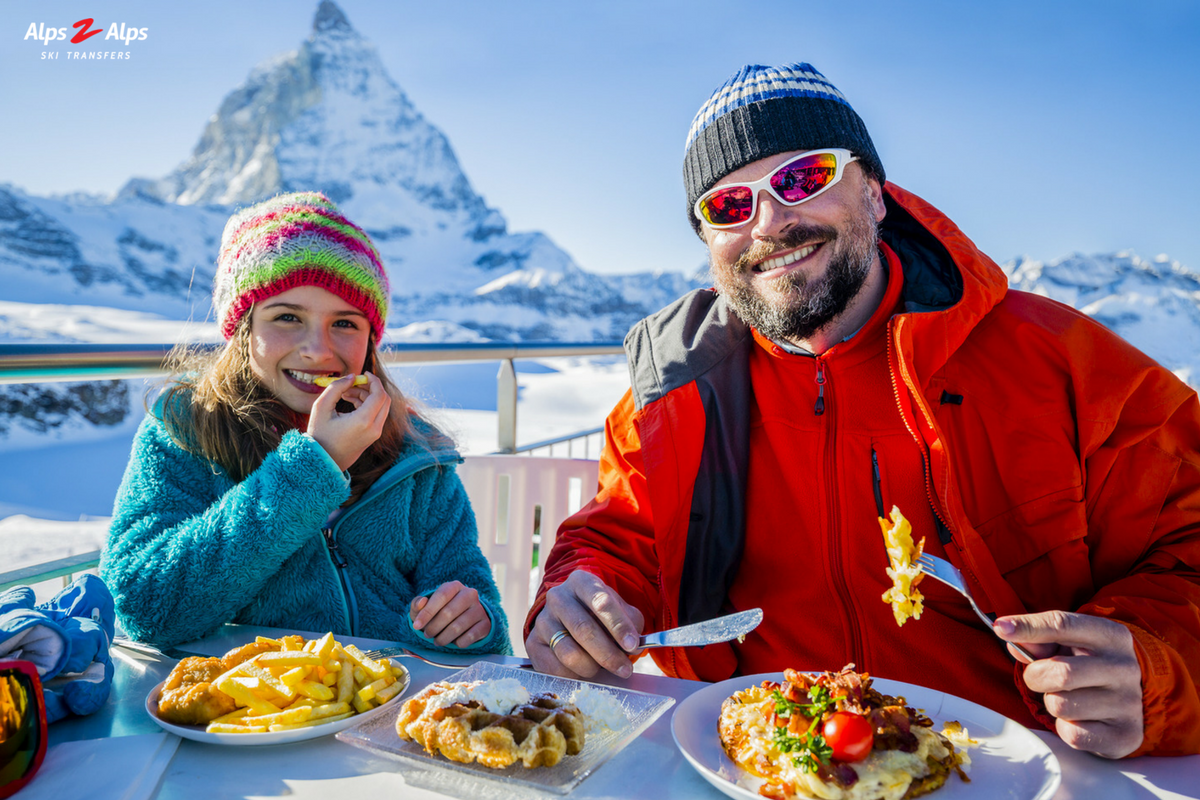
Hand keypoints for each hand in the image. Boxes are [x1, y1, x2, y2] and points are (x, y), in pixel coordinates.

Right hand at [307, 372, 390, 470]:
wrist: (322, 462)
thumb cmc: (319, 435)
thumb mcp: (321, 407)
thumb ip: (336, 388)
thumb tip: (351, 377)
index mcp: (363, 421)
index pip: (379, 394)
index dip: (373, 381)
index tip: (363, 374)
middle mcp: (374, 428)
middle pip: (384, 400)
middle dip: (371, 388)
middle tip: (355, 383)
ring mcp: (375, 434)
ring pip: (381, 407)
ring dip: (367, 396)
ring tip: (346, 393)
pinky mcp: (372, 437)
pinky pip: (376, 415)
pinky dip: (367, 405)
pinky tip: (350, 401)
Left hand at [410, 581, 491, 647]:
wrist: (467, 619)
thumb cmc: (442, 611)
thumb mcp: (427, 606)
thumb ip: (418, 604)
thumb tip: (421, 603)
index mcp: (454, 586)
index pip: (440, 596)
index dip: (427, 612)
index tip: (416, 626)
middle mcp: (470, 594)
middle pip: (448, 613)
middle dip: (433, 627)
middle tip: (427, 635)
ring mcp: (479, 609)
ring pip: (457, 627)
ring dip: (443, 638)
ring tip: (437, 641)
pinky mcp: (486, 624)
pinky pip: (469, 637)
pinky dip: (458, 643)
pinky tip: (454, 641)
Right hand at [526, 570, 643, 679]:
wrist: (569, 618)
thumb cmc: (599, 614)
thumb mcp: (619, 609)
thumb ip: (630, 622)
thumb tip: (633, 644)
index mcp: (581, 582)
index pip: (600, 602)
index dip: (618, 625)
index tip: (632, 645)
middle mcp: (557, 597)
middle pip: (584, 629)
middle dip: (608, 654)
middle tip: (624, 669)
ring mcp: (542, 620)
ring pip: (569, 652)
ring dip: (592, 667)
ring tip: (604, 669)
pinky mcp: (533, 643)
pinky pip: (555, 668)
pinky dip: (575, 676)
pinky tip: (585, 672)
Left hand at [994, 610, 1143, 757]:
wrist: (1125, 702)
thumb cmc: (1086, 665)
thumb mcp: (1066, 645)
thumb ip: (1036, 638)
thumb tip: (1008, 633)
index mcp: (1111, 635)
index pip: (1063, 625)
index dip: (1028, 626)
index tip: (1000, 628)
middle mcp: (1125, 667)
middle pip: (1060, 672)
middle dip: (1036, 677)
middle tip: (1040, 678)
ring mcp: (1129, 702)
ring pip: (1062, 705)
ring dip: (1052, 703)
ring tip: (1066, 698)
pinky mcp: (1126, 735)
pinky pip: (1073, 734)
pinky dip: (1065, 728)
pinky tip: (1079, 719)